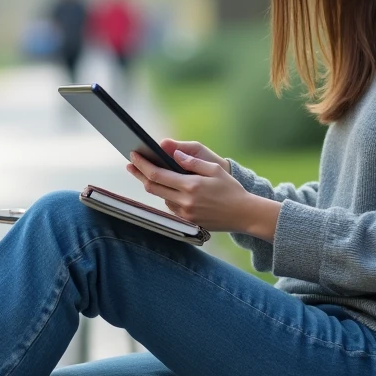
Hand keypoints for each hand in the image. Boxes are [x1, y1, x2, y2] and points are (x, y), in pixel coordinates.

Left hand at [126, 145, 266, 232]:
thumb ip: (192, 162)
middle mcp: (184, 202)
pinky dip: (166, 196)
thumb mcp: (214, 169)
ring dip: (153, 185)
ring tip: (148, 173)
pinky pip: (170, 207)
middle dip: (139, 174)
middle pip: (152, 187)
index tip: (134, 155)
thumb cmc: (231, 189)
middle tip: (131, 164)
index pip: (157, 174)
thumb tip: (175, 153)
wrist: (244, 214)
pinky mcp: (187, 222)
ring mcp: (185, 214)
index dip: (142, 164)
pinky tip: (167, 188)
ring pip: (160, 198)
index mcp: (190, 186)